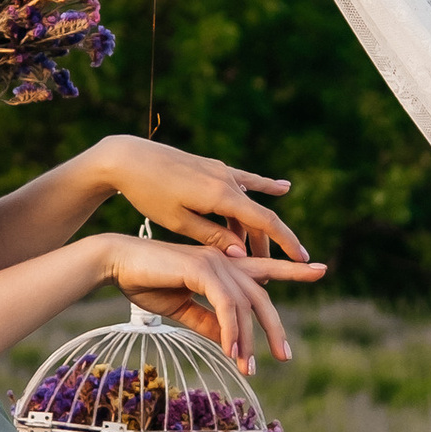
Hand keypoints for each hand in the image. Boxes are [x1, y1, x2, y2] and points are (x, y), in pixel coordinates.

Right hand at [92, 232, 322, 376]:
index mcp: (222, 266)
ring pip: (245, 305)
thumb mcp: (182, 308)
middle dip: (275, 327)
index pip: (265, 269)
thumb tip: (229, 342)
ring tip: (248, 367)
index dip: (294, 270)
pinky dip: (231, 330)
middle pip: (262, 296)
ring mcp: (215, 262)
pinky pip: (226, 305)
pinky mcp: (203, 269)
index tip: (321, 270)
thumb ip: (207, 322)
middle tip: (285, 356)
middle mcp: (225, 260)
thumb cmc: (145, 282)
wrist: (115, 265)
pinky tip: (231, 351)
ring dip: (247, 340)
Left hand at [97, 133, 309, 265]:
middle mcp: (226, 180)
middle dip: (264, 246)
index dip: (287, 242)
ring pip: (246, 205)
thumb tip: (242, 254)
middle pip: (257, 217)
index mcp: (221, 195)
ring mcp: (220, 171)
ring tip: (252, 255)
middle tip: (266, 273)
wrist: (127, 158)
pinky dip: (263, 186)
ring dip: (250, 230)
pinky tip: (283, 188)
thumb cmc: (148, 193)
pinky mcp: (211, 168)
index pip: (265, 222)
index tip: (303, 260)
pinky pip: (243, 181)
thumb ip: (213, 237)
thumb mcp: (179, 221)